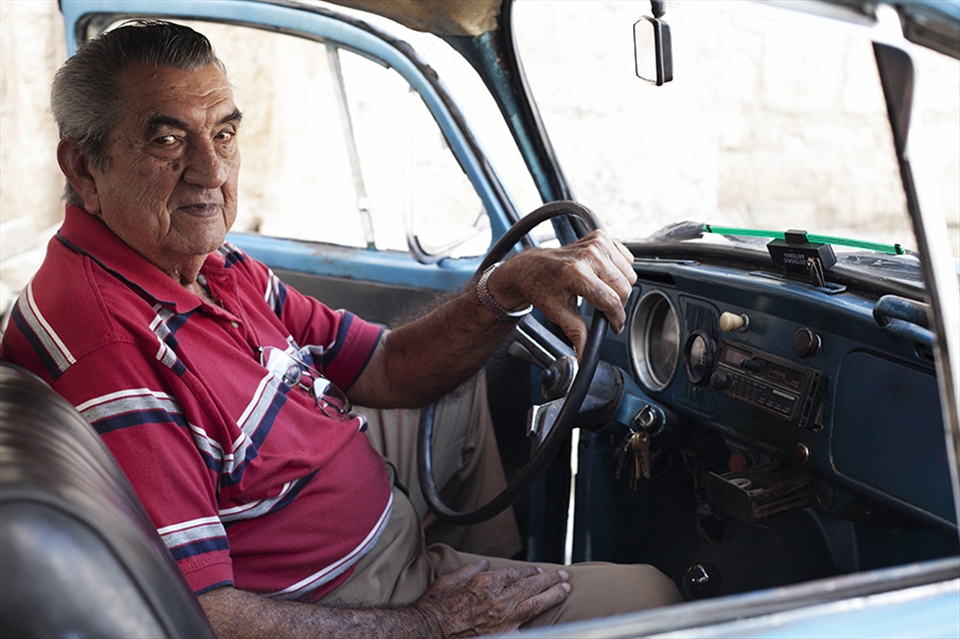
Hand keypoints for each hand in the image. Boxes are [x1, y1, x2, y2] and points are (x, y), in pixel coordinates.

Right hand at [414, 560, 570, 636]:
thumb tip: (485, 564)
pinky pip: (526, 628)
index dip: (530, 570)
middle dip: (549, 579)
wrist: (430, 631)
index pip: (516, 572)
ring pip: (536, 603)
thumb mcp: (449, 580)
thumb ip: (469, 570)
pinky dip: (538, 622)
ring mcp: (504, 617)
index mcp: (486, 581)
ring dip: (553, 594)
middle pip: (531, 584)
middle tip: (563, 576)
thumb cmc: (436, 607)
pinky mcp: (504, 634)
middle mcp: (499, 598)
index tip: (539, 569)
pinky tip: (549, 620)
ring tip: (565, 589)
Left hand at [489, 230, 636, 356]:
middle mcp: (588, 255)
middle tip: (604, 311)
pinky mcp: (600, 236)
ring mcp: (595, 243)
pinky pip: (626, 259)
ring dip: (620, 287)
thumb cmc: (539, 286)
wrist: (529, 267)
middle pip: (624, 288)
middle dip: (618, 304)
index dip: (616, 319)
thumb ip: (576, 334)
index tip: (615, 326)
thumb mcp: (557, 313)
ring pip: (629, 274)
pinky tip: (604, 276)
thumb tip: (584, 355)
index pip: (611, 301)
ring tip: (602, 292)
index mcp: (576, 273)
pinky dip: (620, 270)